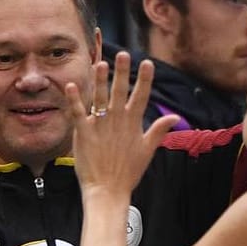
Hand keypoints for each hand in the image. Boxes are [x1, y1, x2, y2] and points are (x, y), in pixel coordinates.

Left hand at [67, 53, 180, 199]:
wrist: (108, 191)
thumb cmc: (127, 172)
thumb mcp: (147, 150)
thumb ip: (158, 131)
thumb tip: (174, 116)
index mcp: (133, 124)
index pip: (141, 97)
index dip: (144, 80)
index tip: (147, 62)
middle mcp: (117, 122)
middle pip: (120, 92)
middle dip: (122, 73)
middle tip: (123, 54)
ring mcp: (100, 126)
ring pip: (100, 98)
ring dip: (99, 81)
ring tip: (99, 64)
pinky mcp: (84, 134)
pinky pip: (78, 113)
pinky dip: (74, 100)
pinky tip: (71, 86)